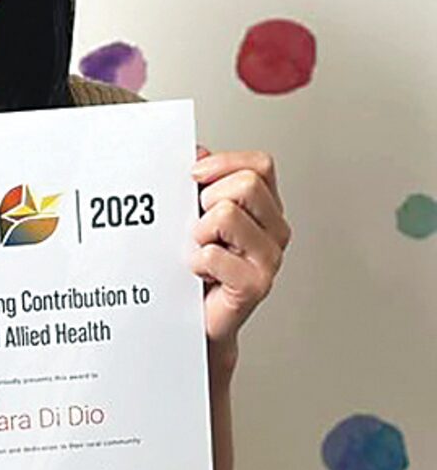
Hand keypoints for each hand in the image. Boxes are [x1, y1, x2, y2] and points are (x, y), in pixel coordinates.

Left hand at [190, 148, 290, 348]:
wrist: (198, 318)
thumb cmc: (200, 265)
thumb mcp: (197, 212)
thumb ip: (201, 180)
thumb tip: (196, 151)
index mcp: (266, 207)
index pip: (259, 165)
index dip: (223, 164)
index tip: (194, 176)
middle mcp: (274, 230)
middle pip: (246, 184)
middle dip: (208, 199)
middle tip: (198, 226)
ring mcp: (269, 258)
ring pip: (227, 214)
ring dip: (199, 232)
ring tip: (199, 250)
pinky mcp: (255, 285)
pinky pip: (213, 254)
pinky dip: (196, 261)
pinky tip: (200, 273)